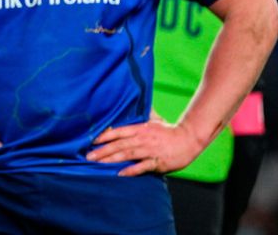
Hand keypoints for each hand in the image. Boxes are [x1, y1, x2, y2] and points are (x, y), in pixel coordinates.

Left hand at [86, 118, 204, 175]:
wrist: (188, 139)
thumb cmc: (169, 130)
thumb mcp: (154, 120)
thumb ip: (141, 115)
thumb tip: (130, 105)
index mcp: (140, 128)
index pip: (119, 131)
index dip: (105, 135)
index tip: (92, 141)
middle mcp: (142, 138)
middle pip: (119, 144)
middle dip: (103, 150)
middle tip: (89, 156)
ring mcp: (149, 150)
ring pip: (127, 154)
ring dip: (112, 158)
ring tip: (99, 163)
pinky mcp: (157, 161)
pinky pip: (142, 166)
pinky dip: (131, 169)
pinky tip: (120, 173)